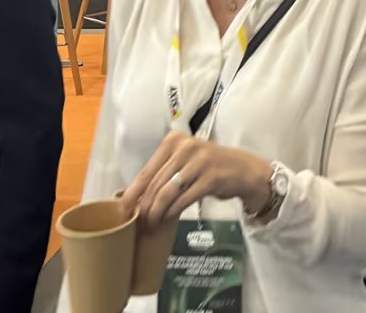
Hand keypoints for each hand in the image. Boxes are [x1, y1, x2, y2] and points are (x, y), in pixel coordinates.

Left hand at [121, 132, 271, 226]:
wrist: (243, 170)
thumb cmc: (208, 167)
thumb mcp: (184, 162)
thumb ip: (163, 173)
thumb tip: (134, 198)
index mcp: (174, 140)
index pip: (147, 170)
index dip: (133, 193)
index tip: (122, 211)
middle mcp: (186, 147)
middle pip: (156, 183)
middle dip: (144, 206)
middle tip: (138, 223)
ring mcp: (200, 162)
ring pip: (167, 192)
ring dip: (156, 212)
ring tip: (150, 224)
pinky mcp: (211, 178)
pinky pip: (184, 199)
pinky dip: (172, 212)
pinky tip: (167, 219)